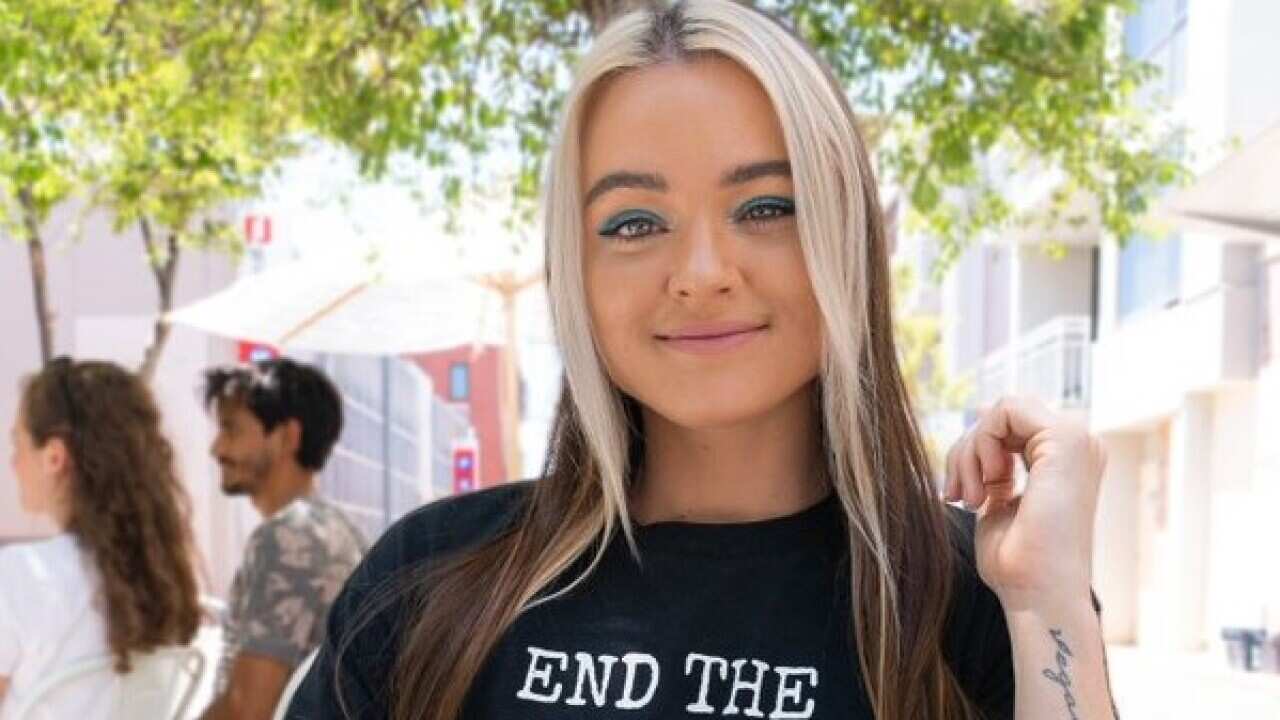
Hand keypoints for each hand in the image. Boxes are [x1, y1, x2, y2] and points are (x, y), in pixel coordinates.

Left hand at [942, 396, 1106, 612]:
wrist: (1037, 596)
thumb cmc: (1017, 564)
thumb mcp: (999, 501)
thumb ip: (996, 468)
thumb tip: (976, 428)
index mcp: (1064, 461)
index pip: (1007, 426)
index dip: (974, 453)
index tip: (960, 496)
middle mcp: (1078, 447)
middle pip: (1002, 416)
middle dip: (968, 450)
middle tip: (961, 497)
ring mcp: (1078, 441)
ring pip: (1001, 411)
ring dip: (971, 452)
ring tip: (972, 498)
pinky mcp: (1067, 440)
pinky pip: (1006, 410)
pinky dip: (981, 443)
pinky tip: (988, 484)